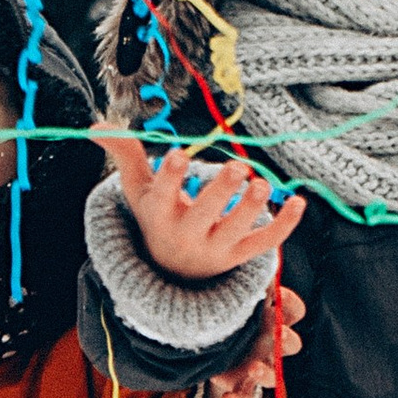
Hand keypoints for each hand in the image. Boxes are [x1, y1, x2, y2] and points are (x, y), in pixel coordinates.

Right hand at [96, 127, 304, 283]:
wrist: (172, 272)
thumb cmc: (157, 217)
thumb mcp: (138, 189)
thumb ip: (124, 154)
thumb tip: (97, 124)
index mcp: (159, 215)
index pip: (162, 196)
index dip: (171, 177)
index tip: (177, 155)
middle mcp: (186, 234)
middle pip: (203, 215)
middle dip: (220, 192)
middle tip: (237, 167)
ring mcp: (215, 248)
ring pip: (236, 230)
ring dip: (251, 208)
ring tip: (263, 183)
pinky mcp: (240, 256)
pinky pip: (265, 244)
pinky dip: (284, 226)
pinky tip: (299, 202)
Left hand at [204, 283, 302, 397]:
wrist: (198, 328)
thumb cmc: (222, 301)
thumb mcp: (232, 285)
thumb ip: (244, 272)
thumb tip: (258, 245)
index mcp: (272, 316)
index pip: (293, 311)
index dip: (290, 304)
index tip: (278, 295)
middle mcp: (270, 342)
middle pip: (291, 344)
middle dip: (287, 340)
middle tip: (279, 335)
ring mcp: (257, 363)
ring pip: (272, 374)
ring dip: (268, 373)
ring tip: (255, 368)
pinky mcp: (239, 382)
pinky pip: (244, 396)